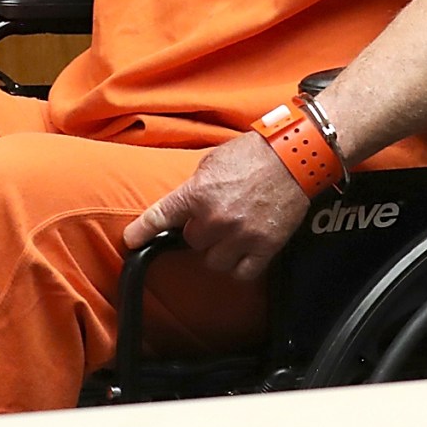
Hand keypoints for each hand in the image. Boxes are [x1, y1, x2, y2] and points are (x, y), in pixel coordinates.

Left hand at [122, 133, 310, 283]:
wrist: (295, 156)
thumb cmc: (255, 153)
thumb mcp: (213, 161)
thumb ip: (195, 187)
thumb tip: (184, 207)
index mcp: (198, 193)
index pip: (161, 217)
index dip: (142, 231)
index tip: (130, 241)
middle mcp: (216, 217)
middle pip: (192, 242)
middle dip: (201, 231)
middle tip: (216, 216)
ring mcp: (241, 235)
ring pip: (214, 262)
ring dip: (219, 250)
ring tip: (232, 234)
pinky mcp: (264, 247)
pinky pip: (242, 273)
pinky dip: (241, 265)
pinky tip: (245, 251)